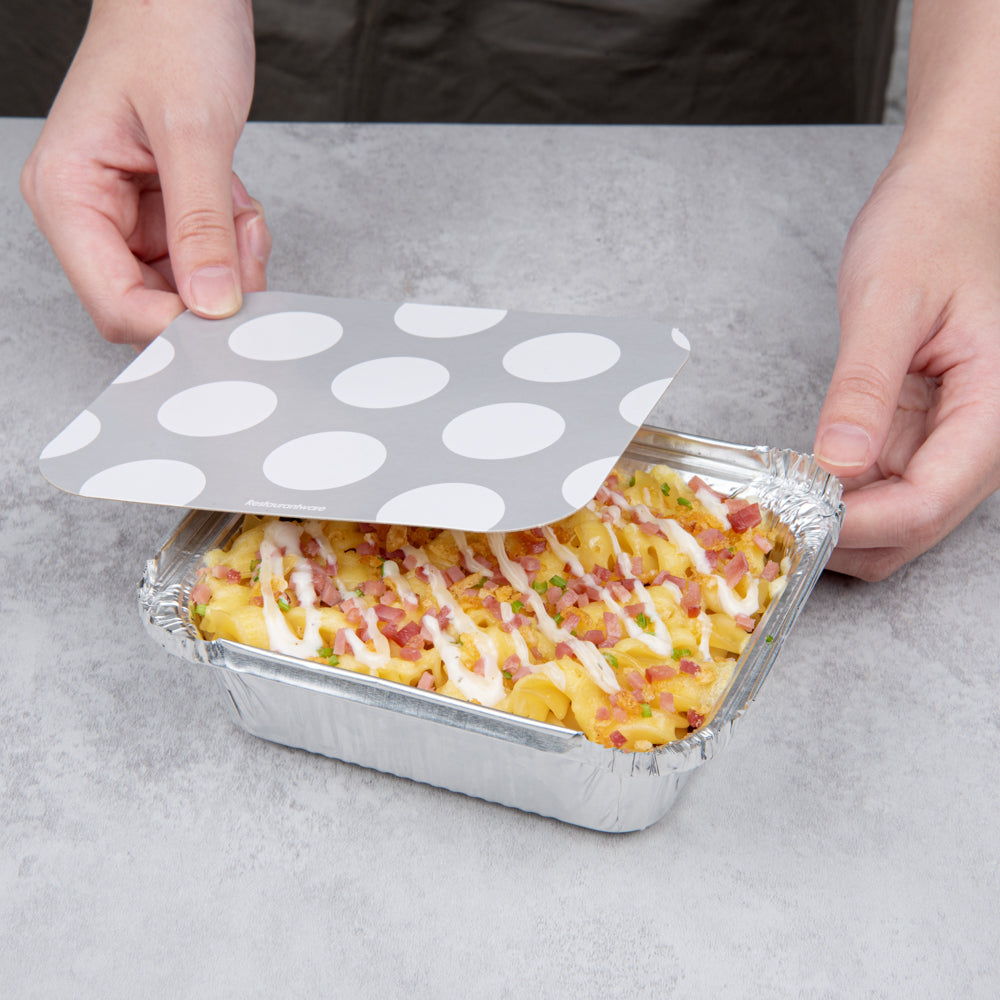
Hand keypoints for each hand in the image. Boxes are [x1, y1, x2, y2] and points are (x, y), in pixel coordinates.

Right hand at [20, 0, 270, 347]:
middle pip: (153, 303)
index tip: (228, 317)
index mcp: (68, 194)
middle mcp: (91, 212)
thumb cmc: (171, 31)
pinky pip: (205, 257)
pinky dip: (232, 240)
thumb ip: (202, 226)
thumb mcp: (193, 132)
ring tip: (238, 205)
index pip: (113, 302)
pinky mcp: (161, 210)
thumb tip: (212, 304)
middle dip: (211, 287)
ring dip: (228, 259)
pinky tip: (235, 199)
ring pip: (187, 286)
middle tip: (245, 245)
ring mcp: (127, 215)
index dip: (173, 324)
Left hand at [814, 145, 999, 579]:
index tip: (796, 523)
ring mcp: (950, 435)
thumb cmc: (931, 227)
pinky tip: (796, 482)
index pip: (930, 501)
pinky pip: (883, 483)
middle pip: (916, 526)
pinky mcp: (920, 428)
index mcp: (992, 404)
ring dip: (841, 523)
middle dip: (848, 538)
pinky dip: (841, 494)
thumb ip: (866, 387)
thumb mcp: (888, 301)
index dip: (862, 524)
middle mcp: (980, 433)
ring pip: (899, 517)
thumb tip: (840, 463)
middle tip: (772, 524)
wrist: (948, 194)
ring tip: (774, 506)